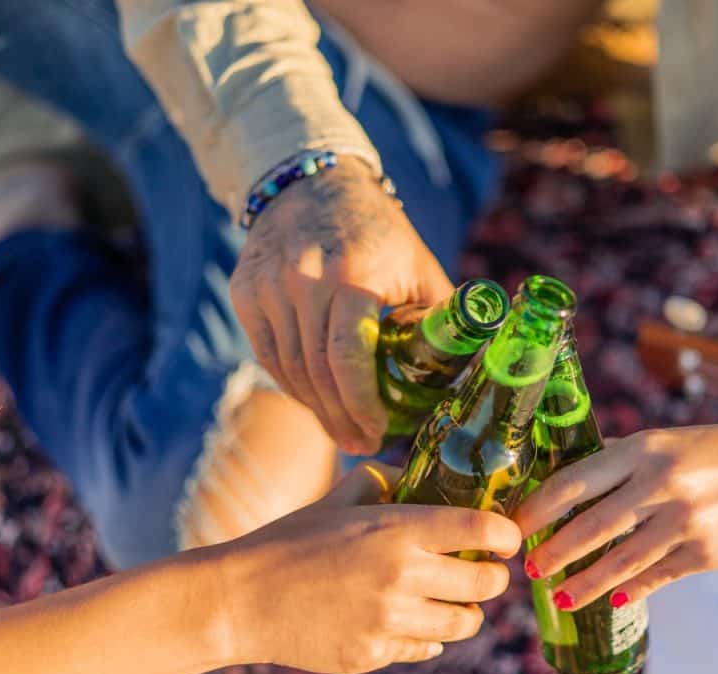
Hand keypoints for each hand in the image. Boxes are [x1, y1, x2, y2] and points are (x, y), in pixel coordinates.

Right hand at [215, 463, 520, 673]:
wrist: (241, 598)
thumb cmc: (289, 541)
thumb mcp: (337, 499)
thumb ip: (383, 483)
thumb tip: (418, 478)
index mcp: (397, 530)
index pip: (482, 529)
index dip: (507, 535)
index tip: (506, 539)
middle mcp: (401, 577)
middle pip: (486, 584)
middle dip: (492, 578)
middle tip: (483, 572)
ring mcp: (388, 622)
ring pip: (464, 624)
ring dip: (465, 612)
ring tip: (451, 601)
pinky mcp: (373, 656)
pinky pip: (425, 649)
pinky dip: (425, 637)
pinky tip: (406, 622)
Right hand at [231, 157, 453, 454]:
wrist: (315, 184)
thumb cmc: (380, 235)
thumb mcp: (419, 266)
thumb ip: (441, 317)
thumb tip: (473, 372)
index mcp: (355, 273)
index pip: (348, 355)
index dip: (361, 404)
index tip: (377, 434)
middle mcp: (304, 278)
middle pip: (316, 371)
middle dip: (340, 418)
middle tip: (362, 445)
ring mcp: (267, 285)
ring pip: (288, 369)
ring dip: (316, 409)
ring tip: (342, 432)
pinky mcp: (244, 291)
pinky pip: (267, 354)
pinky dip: (291, 385)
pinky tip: (314, 402)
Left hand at [515, 425, 717, 607]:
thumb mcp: (671, 441)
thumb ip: (623, 457)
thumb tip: (572, 467)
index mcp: (645, 449)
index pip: (574, 481)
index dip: (538, 506)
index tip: (516, 523)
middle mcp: (662, 484)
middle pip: (590, 526)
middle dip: (553, 551)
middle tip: (530, 567)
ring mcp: (686, 521)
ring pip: (620, 560)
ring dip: (584, 582)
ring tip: (560, 595)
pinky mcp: (708, 553)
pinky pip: (657, 577)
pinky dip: (630, 590)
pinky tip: (610, 600)